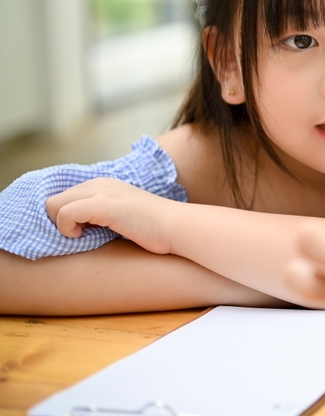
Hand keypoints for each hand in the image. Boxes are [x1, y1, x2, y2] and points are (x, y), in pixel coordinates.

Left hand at [45, 178, 178, 254]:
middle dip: (58, 221)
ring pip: (54, 205)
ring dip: (61, 225)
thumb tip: (78, 227)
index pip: (63, 196)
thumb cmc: (153, 228)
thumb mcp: (122, 215)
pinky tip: (83, 236)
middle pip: (53, 200)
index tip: (76, 232)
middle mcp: (100, 183)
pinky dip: (67, 229)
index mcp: (104, 184)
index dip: (63, 216)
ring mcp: (102, 192)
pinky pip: (65, 214)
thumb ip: (101, 214)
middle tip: (78, 235)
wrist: (175, 226)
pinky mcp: (103, 204)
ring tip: (81, 235)